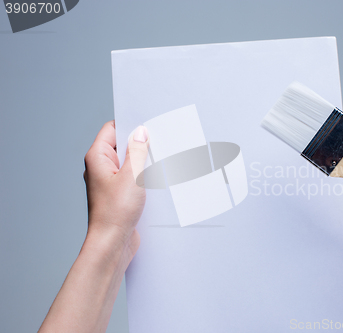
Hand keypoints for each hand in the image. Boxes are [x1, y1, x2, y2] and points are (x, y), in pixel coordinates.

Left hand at [39, 121, 148, 332]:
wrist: (112, 244)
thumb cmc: (116, 212)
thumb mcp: (132, 176)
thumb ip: (137, 151)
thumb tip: (141, 132)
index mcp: (98, 158)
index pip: (112, 129)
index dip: (130, 124)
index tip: (148, 124)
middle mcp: (101, 168)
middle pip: (122, 145)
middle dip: (140, 144)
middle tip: (159, 142)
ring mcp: (110, 181)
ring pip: (130, 163)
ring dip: (144, 162)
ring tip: (159, 162)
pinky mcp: (120, 194)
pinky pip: (133, 178)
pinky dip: (144, 176)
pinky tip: (157, 179)